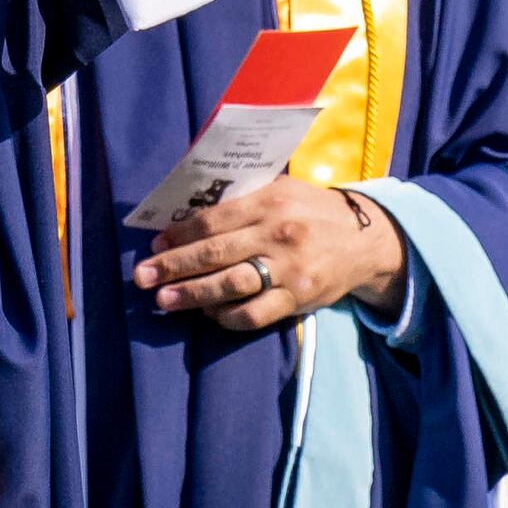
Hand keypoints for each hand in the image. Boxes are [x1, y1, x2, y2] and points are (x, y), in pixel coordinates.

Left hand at [135, 175, 404, 334]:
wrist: (364, 240)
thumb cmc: (312, 211)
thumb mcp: (282, 190)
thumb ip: (243, 198)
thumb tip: (190, 214)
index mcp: (269, 202)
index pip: (213, 220)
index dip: (179, 235)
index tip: (155, 246)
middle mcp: (277, 235)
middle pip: (214, 253)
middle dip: (173, 266)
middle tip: (142, 277)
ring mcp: (288, 270)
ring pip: (231, 286)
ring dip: (193, 295)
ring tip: (165, 300)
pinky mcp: (297, 299)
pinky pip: (255, 314)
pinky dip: (227, 317)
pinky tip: (209, 314)